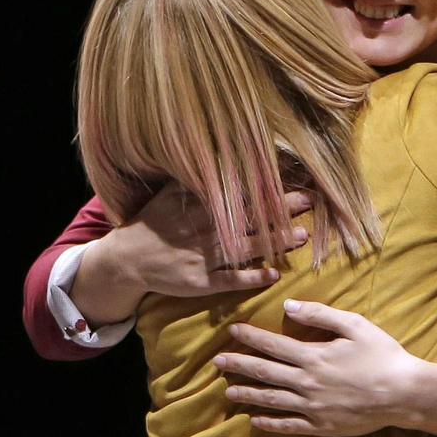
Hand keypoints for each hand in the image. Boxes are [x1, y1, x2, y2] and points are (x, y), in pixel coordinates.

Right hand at [100, 182, 312, 298]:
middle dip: (280, 208)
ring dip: (275, 242)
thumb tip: (218, 154)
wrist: (125, 261)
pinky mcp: (201, 282)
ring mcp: (204, 257)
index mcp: (198, 206)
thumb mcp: (167, 195)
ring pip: (245, 248)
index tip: (291, 175)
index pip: (237, 192)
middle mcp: (203, 230)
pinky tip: (274, 274)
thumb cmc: (152, 224)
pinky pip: (231, 280)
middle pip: (248, 217)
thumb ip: (192, 178)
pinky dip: (252, 277)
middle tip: (311, 199)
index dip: (265, 185)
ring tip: (303, 235)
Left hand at [214, 300, 436, 436]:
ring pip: (272, 400)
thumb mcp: (355, 325)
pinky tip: (256, 421)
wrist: (403, 393)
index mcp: (313, 355)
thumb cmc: (382, 355)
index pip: (272, 344)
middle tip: (217, 361)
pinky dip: (271, 424)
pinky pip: (289, 426)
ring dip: (248, 395)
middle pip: (265, 372)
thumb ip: (320, 314)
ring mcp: (312, 407)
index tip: (232, 331)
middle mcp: (306, 382)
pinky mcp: (321, 426)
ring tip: (228, 392)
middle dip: (239, 365)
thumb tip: (288, 306)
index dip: (250, 337)